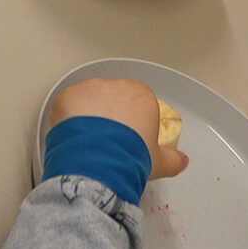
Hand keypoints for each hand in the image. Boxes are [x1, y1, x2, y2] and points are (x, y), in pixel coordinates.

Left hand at [49, 76, 188, 179]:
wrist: (99, 162)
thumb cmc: (130, 157)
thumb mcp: (158, 162)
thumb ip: (172, 159)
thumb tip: (181, 161)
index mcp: (141, 95)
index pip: (137, 103)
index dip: (131, 122)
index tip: (128, 137)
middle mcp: (115, 86)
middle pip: (111, 98)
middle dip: (108, 116)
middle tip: (107, 141)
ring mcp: (88, 90)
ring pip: (87, 100)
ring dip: (87, 116)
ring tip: (87, 142)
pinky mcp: (66, 98)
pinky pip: (65, 107)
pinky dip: (66, 120)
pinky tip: (71, 138)